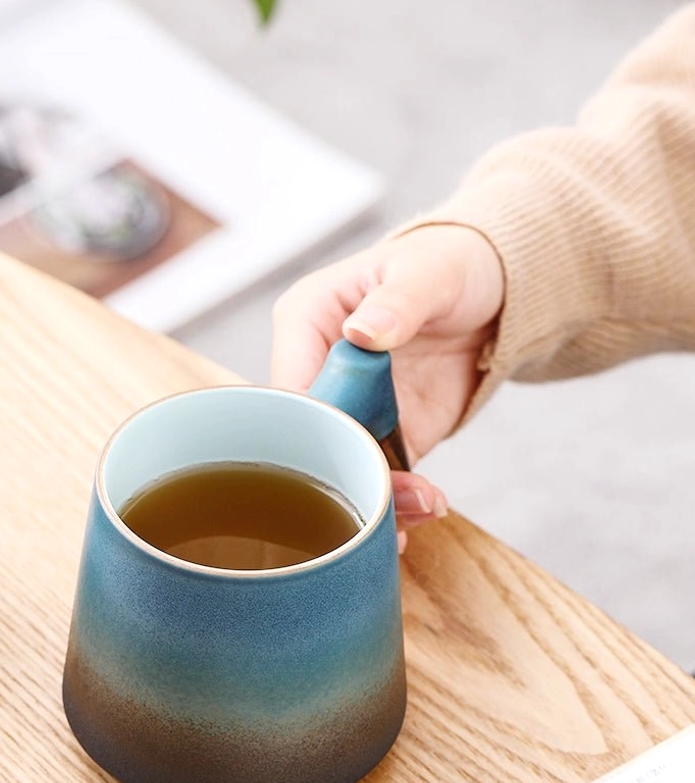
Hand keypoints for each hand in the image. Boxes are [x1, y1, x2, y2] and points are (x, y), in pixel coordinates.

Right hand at [271, 225, 504, 548]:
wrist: (493, 293)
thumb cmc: (448, 264)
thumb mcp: (428, 272)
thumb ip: (398, 302)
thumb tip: (363, 332)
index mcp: (305, 322)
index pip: (289, 388)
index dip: (312, 428)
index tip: (348, 454)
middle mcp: (316, 371)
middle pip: (306, 439)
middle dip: (338, 477)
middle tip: (377, 503)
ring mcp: (350, 410)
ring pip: (339, 468)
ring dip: (371, 499)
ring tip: (411, 514)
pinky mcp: (384, 437)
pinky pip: (378, 478)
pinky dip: (394, 504)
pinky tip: (415, 518)